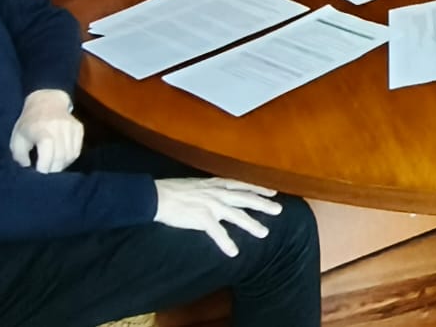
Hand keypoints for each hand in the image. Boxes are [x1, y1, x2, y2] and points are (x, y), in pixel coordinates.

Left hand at [8, 89, 80, 173]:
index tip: (38, 174)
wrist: (47, 101)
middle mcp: (59, 129)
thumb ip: (20, 155)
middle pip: (60, 158)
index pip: (47, 156)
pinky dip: (70, 158)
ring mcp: (71, 128)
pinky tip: (61, 159)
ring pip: (70, 156)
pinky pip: (77, 150)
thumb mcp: (17, 137)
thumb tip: (28, 167)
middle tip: (46, 174)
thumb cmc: (29, 122)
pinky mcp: (79, 128)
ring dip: (62, 165)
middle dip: (53, 170)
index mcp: (42, 131)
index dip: (43, 169)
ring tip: (53, 167)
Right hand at [153, 178, 282, 257]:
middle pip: (246, 198)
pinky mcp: (202, 218)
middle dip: (264, 204)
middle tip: (279, 210)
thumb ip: (211, 189)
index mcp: (216, 183)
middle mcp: (217, 192)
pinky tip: (234, 252)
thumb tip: (219, 193)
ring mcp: (211, 205)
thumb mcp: (198, 184)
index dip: (259, 188)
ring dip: (252, 224)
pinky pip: (218, 233)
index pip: (243, 184)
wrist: (156, 196)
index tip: (273, 191)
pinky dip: (226, 243)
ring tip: (264, 233)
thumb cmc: (174, 190)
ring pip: (237, 215)